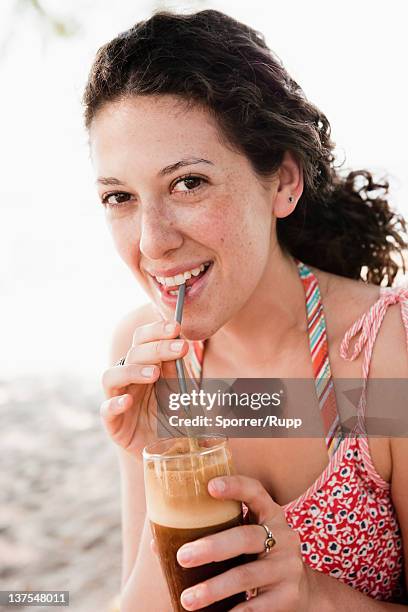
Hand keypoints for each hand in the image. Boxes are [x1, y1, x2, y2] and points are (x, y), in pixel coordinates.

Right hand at [99, 318, 188, 458]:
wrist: (173, 454)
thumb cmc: (178, 419)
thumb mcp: (183, 393)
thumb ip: (178, 372)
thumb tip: (178, 345)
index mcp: (145, 365)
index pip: (143, 339)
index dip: (157, 330)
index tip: (176, 328)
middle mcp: (129, 379)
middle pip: (132, 354)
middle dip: (156, 347)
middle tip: (179, 347)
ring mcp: (119, 400)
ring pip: (111, 376)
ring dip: (132, 370)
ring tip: (154, 374)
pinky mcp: (114, 424)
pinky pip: (106, 410)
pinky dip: (115, 404)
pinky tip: (128, 402)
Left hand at [176, 475, 311, 610]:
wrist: (304, 592)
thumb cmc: (260, 556)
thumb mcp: (248, 536)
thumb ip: (218, 532)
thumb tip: (160, 543)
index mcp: (270, 513)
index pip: (255, 491)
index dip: (234, 486)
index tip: (209, 486)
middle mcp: (283, 536)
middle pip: (245, 537)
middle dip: (211, 547)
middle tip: (182, 556)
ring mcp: (288, 567)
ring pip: (247, 575)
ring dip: (214, 588)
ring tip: (188, 599)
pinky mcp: (289, 597)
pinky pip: (258, 607)